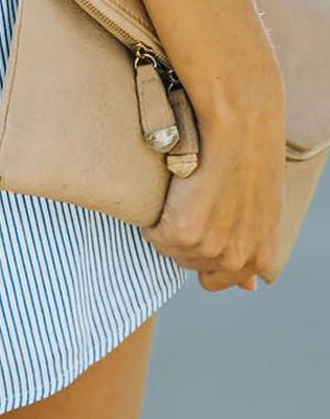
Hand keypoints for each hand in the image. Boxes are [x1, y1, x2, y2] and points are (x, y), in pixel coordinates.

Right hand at [141, 76, 285, 291]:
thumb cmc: (251, 160)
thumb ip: (255, 252)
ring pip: (169, 251)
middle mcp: (237, 261)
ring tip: (184, 195)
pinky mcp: (184, 233)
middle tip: (192, 203)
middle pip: (188, 265)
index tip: (200, 228)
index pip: (216, 281)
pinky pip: (154, 235)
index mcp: (260, 259)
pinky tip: (173, 192)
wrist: (240, 129)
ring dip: (168, 227)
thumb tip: (251, 289)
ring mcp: (211, 249)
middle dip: (185, 238)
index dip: (203, 254)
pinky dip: (155, 216)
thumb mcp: (264, 216)